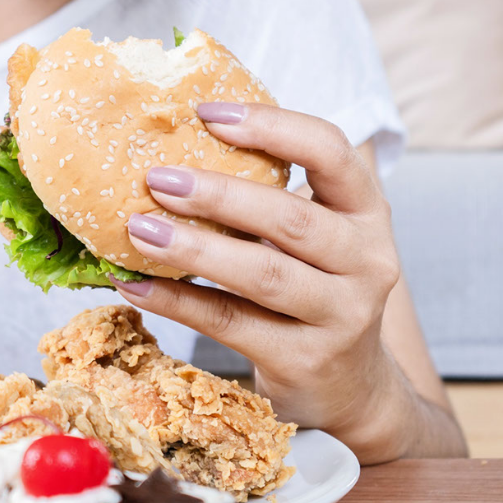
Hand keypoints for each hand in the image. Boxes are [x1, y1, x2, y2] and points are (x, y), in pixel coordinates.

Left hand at [110, 102, 406, 455]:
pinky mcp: (305, 360)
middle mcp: (367, 262)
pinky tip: (134, 285)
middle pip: (290, 218)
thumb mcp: (313, 241)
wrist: (350, 389)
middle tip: (156, 178)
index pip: (331, 152)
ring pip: (262, 274)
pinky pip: (230, 323)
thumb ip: (268, 200)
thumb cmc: (313, 295)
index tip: (207, 113)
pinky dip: (177, 302)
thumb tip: (170, 152)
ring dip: (193, 249)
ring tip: (138, 229)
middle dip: (218, 194)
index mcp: (366, 214)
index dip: (271, 126)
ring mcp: (341, 316)